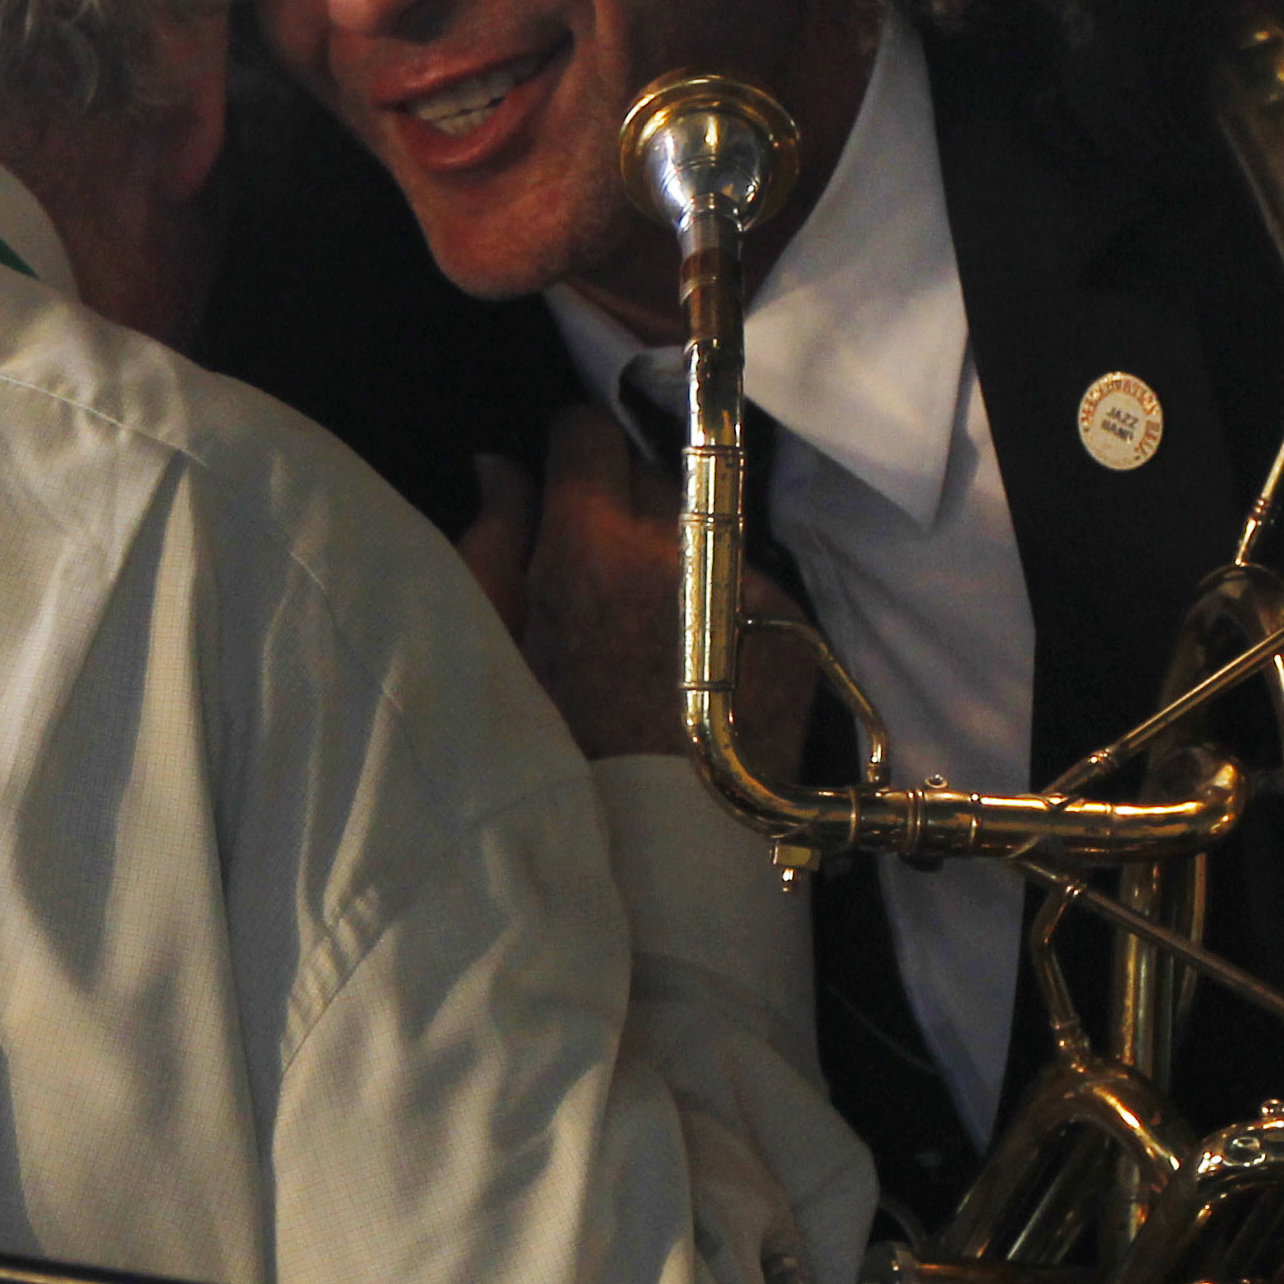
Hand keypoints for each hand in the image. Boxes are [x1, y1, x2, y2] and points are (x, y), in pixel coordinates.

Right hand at [503, 406, 816, 774]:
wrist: (657, 849)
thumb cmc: (554, 751)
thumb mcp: (492, 647)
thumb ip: (492, 543)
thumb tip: (499, 465)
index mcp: (590, 550)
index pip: (589, 435)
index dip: (572, 450)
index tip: (569, 476)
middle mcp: (678, 549)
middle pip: (651, 470)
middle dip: (624, 501)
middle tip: (606, 566)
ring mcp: (744, 582)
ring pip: (706, 522)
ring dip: (679, 546)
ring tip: (655, 619)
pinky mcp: (792, 621)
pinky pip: (749, 577)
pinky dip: (725, 597)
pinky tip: (701, 656)